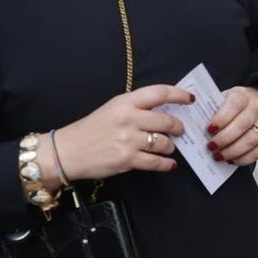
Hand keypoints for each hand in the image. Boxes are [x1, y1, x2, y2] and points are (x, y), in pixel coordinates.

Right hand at [51, 85, 193, 182]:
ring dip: (171, 146)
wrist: (67, 151)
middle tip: (180, 130)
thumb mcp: (112, 109)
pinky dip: (167, 164)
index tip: (190, 99)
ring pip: (165, 142)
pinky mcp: (128, 159)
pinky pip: (157, 162)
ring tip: (168, 148)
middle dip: (178, 127)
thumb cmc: (90, 130)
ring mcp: (128, 140)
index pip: (159, 93)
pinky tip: (169, 164)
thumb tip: (163, 112)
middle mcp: (128, 118)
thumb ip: (135, 108)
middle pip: (167, 121)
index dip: (179, 95)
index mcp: (125, 102)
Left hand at [207, 85, 257, 165]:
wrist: (256, 101)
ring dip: (233, 151)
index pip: (234, 105)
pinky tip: (231, 160)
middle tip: (210, 147)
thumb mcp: (222, 100)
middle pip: (243, 125)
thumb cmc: (232, 105)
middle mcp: (256, 108)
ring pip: (252, 139)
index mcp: (242, 95)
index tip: (208, 129)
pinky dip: (244, 159)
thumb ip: (211, 111)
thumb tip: (195, 127)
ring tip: (218, 156)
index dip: (221, 118)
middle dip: (225, 138)